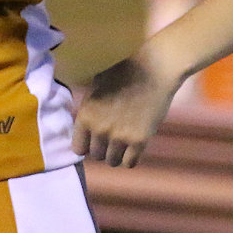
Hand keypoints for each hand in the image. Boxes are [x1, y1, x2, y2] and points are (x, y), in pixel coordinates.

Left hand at [72, 53, 177, 167]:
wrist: (153, 69)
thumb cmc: (122, 73)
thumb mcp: (95, 89)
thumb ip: (88, 112)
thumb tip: (83, 130)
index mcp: (85, 116)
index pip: (78, 148)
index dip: (87, 145)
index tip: (94, 141)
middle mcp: (99, 129)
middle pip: (96, 156)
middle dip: (102, 149)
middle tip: (111, 140)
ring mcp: (120, 137)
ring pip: (112, 161)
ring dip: (116, 155)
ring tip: (122, 144)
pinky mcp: (140, 141)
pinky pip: (130, 163)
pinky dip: (130, 158)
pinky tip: (133, 148)